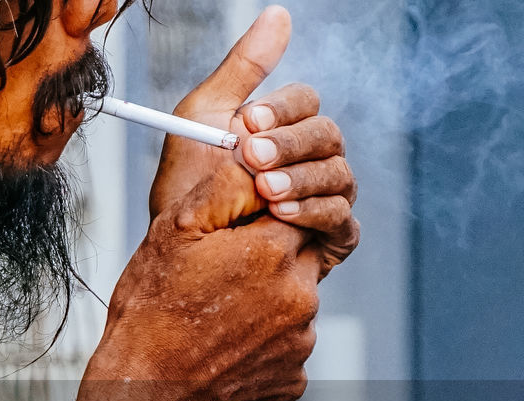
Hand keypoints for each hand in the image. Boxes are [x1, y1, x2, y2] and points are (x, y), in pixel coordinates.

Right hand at [91, 162, 319, 400]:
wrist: (144, 393)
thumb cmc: (151, 309)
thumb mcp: (176, 230)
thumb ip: (226, 185)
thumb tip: (259, 155)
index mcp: (275, 251)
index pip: (292, 211)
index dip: (259, 219)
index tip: (230, 237)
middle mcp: (302, 296)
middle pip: (299, 258)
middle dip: (266, 260)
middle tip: (219, 278)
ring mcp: (301, 343)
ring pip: (294, 304)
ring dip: (265, 304)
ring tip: (216, 318)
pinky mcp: (294, 379)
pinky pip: (286, 349)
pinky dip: (262, 347)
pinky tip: (224, 349)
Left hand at [149, 5, 359, 279]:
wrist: (183, 254)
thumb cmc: (192, 188)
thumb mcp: (204, 118)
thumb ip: (243, 66)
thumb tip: (279, 15)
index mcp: (287, 128)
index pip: (305, 103)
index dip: (281, 111)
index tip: (249, 123)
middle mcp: (314, 160)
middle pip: (327, 137)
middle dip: (290, 145)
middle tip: (253, 158)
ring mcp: (327, 197)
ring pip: (338, 175)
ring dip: (300, 179)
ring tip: (264, 190)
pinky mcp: (332, 237)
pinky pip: (341, 218)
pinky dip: (313, 212)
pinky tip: (282, 214)